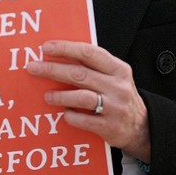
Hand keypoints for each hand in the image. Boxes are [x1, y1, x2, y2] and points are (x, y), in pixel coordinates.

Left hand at [27, 40, 150, 162]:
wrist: (141, 126)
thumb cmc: (119, 97)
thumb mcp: (113, 77)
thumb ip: (93, 67)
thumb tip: (59, 57)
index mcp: (118, 69)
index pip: (89, 53)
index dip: (66, 48)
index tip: (46, 47)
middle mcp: (117, 86)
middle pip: (80, 74)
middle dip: (53, 69)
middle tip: (33, 68)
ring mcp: (114, 107)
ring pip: (81, 97)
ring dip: (60, 95)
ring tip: (47, 96)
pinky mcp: (109, 126)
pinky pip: (83, 120)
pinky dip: (70, 116)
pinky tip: (64, 114)